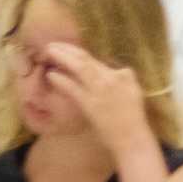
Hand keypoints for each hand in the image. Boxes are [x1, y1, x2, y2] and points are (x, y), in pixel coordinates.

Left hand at [21, 36, 149, 152]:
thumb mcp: (133, 90)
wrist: (131, 137)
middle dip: (67, 49)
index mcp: (122, 74)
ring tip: (49, 52)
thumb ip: (122, 76)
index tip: (66, 49)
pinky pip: (72, 87)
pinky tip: (51, 74)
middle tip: (52, 44)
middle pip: (85, 58)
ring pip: (78, 67)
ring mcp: (98, 90)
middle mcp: (109, 78)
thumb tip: (109, 66)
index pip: (96, 60)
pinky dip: (61, 79)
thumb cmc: (133, 117)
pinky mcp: (89, 103)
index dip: (78, 52)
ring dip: (62, 57)